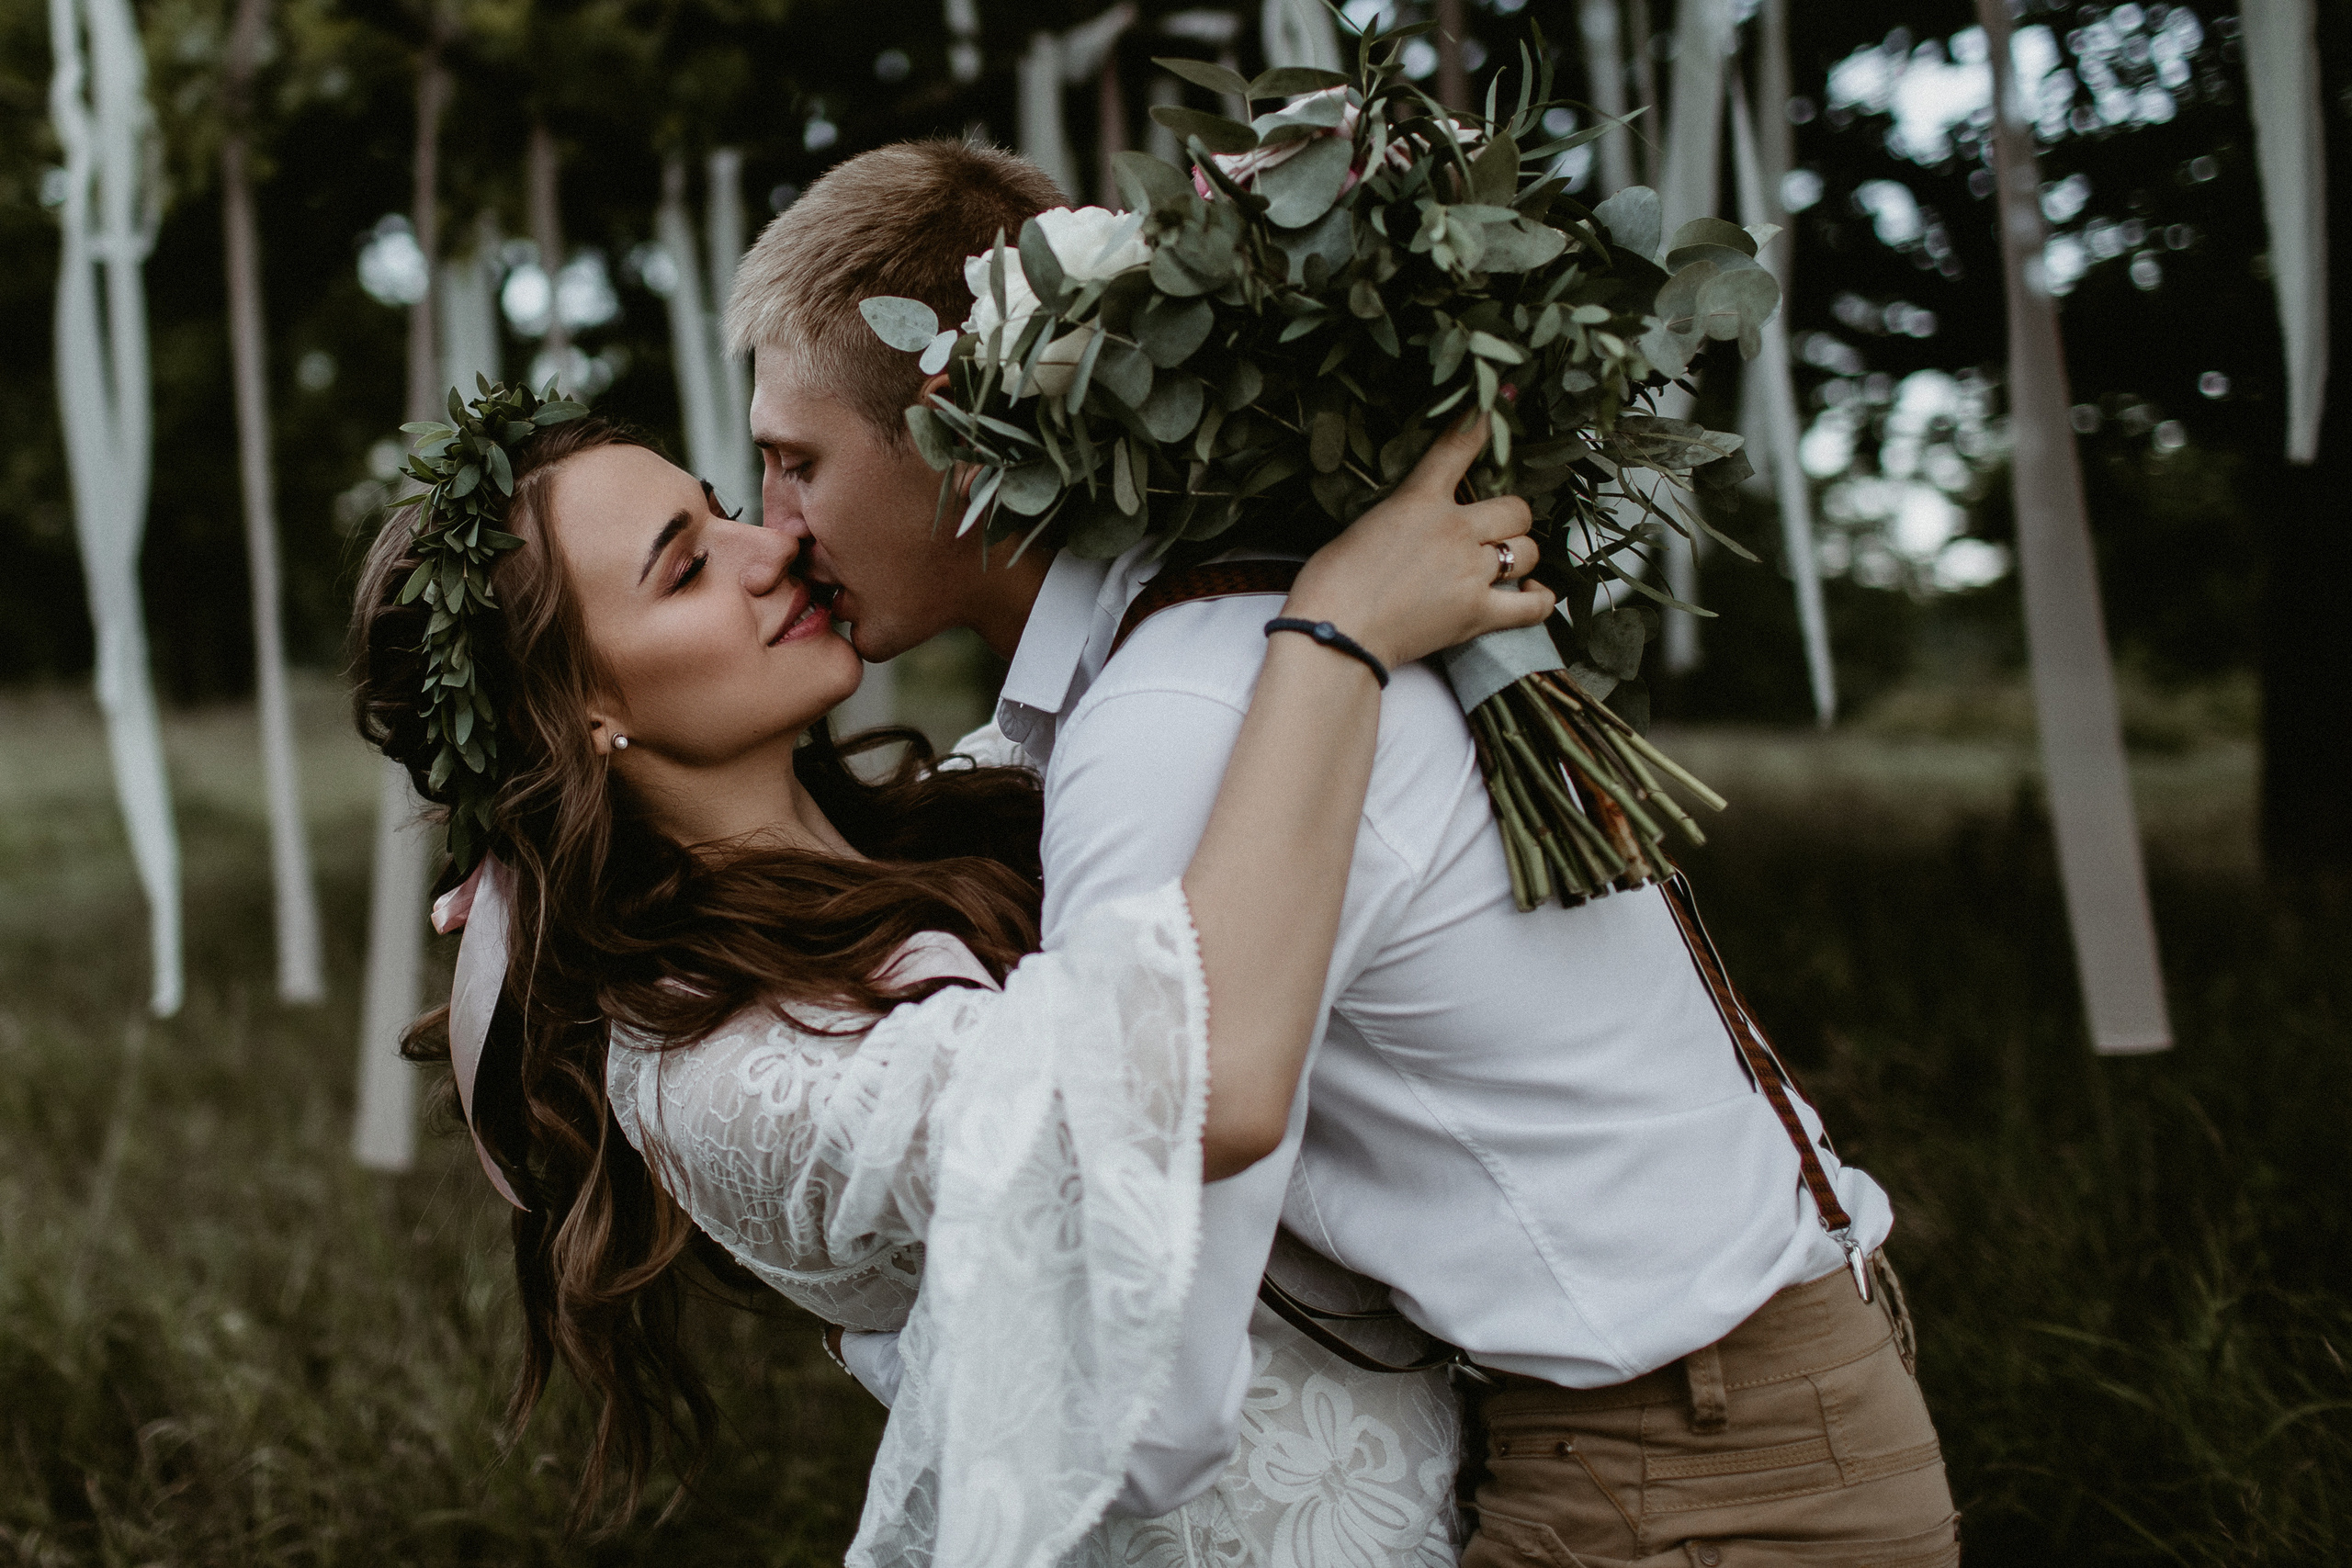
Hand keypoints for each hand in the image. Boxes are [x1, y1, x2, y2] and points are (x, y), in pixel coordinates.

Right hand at [1284, 416, 1553, 671]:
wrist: (1334, 635)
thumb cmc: (1331, 583)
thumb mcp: (1361, 527)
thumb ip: (1401, 516)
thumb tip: (1415, 524)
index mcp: (1419, 501)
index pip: (1459, 447)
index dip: (1481, 423)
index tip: (1494, 406)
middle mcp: (1455, 531)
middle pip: (1516, 510)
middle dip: (1510, 519)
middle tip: (1493, 531)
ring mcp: (1471, 573)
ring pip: (1526, 552)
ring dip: (1518, 556)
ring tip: (1502, 566)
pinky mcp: (1477, 615)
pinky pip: (1534, 606)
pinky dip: (1537, 598)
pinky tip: (1527, 592)